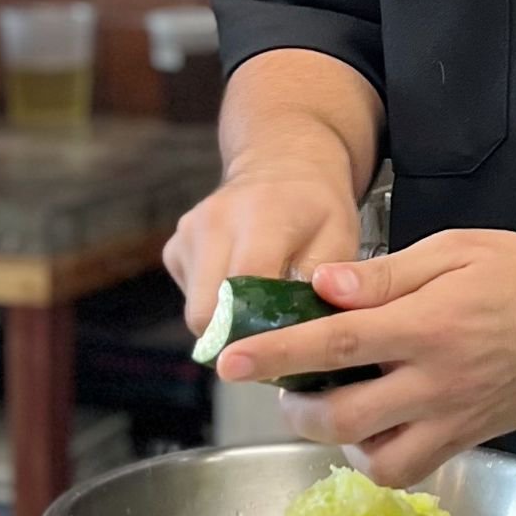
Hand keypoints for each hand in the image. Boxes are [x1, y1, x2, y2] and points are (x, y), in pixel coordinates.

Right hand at [163, 166, 361, 339]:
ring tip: (261, 308)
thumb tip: (300, 333)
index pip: (242, 289)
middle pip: (207, 311)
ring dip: (227, 321)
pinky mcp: (175, 247)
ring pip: (196, 310)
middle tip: (271, 342)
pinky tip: (242, 287)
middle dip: (237, 337)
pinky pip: (191, 296)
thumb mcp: (340, 238)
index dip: (256, 332)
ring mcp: (187, 234)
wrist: (281, 162)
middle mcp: (213, 223)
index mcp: (260, 217)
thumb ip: (323, 285)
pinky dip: (216, 304)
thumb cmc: (317, 206)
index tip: (279, 353)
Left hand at [212, 230, 515, 486]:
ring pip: (374, 458)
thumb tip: (324, 287)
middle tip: (286, 386)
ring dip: (336, 438)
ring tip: (330, 405)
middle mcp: (437, 381)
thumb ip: (385, 275)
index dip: (277, 355)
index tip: (229, 361)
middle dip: (294, 407)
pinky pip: (409, 468)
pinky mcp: (469, 439)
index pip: (336, 345)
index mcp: (428, 325)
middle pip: (342, 416)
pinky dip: (377, 456)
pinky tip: (372, 424)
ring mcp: (454, 418)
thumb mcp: (452, 251)